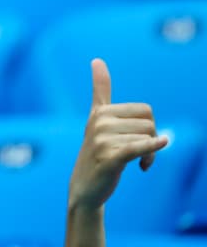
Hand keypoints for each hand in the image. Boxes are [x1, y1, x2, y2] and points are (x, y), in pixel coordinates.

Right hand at [67, 58, 168, 211]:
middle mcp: (100, 122)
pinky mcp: (110, 156)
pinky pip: (139, 147)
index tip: (135, 134)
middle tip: (141, 155)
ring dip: (150, 154)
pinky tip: (161, 144)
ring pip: (148, 138)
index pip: (143, 110)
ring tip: (138, 163)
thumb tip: (97, 59)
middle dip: (151, 139)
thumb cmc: (97, 151)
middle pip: (149, 124)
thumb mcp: (97, 119)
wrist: (85, 187)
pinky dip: (153, 147)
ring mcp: (103, 139)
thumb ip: (100, 90)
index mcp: (100, 112)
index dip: (148, 125)